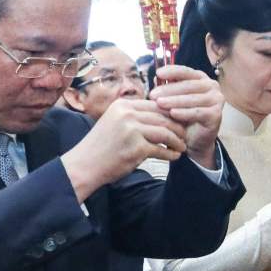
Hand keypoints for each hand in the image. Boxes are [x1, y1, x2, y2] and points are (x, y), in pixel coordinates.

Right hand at [59, 97, 187, 201]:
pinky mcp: (136, 148)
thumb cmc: (102, 146)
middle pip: (163, 117)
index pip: (156, 105)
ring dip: (177, 141)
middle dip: (178, 127)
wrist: (85, 165)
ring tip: (182, 147)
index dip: (172, 113)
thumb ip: (135, 116)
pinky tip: (175, 156)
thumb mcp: (115, 122)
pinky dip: (171, 154)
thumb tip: (163, 116)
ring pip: (165, 132)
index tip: (181, 122)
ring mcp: (132, 130)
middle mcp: (127, 114)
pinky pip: (161, 149)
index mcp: (123, 105)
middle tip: (186, 135)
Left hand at [151, 64, 224, 168]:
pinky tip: (172, 113)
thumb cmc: (183, 116)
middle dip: (169, 89)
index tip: (158, 73)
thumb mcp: (173, 99)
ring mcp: (216, 100)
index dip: (172, 71)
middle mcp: (212, 86)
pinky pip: (198, 112)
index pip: (186, 71)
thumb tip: (155, 78)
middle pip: (188, 85)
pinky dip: (184, 113)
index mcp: (201, 78)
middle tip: (152, 95)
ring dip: (174, 101)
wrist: (194, 139)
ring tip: (159, 103)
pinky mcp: (216, 114)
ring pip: (192, 98)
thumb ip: (167, 88)